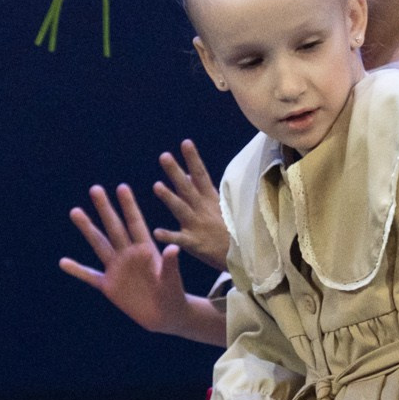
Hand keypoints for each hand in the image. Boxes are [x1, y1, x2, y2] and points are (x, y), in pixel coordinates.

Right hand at [60, 183, 192, 334]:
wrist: (165, 315)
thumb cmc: (174, 294)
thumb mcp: (172, 279)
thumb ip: (171, 264)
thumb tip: (173, 248)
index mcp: (146, 249)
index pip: (135, 223)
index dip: (129, 206)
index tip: (122, 187)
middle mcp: (129, 255)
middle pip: (114, 227)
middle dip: (105, 209)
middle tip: (95, 189)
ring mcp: (117, 269)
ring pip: (99, 244)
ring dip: (88, 228)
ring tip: (76, 211)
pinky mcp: (109, 286)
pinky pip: (90, 276)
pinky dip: (77, 270)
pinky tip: (63, 262)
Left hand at [152, 140, 229, 270]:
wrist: (242, 256)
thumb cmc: (230, 231)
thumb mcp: (218, 206)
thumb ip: (201, 191)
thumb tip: (188, 174)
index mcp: (210, 200)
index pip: (201, 175)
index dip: (193, 159)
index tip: (185, 142)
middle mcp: (202, 209)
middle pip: (187, 188)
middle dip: (175, 172)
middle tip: (164, 156)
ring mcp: (198, 225)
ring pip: (181, 209)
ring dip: (169, 197)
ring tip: (156, 186)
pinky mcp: (195, 243)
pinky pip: (179, 239)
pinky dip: (169, 236)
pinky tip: (157, 232)